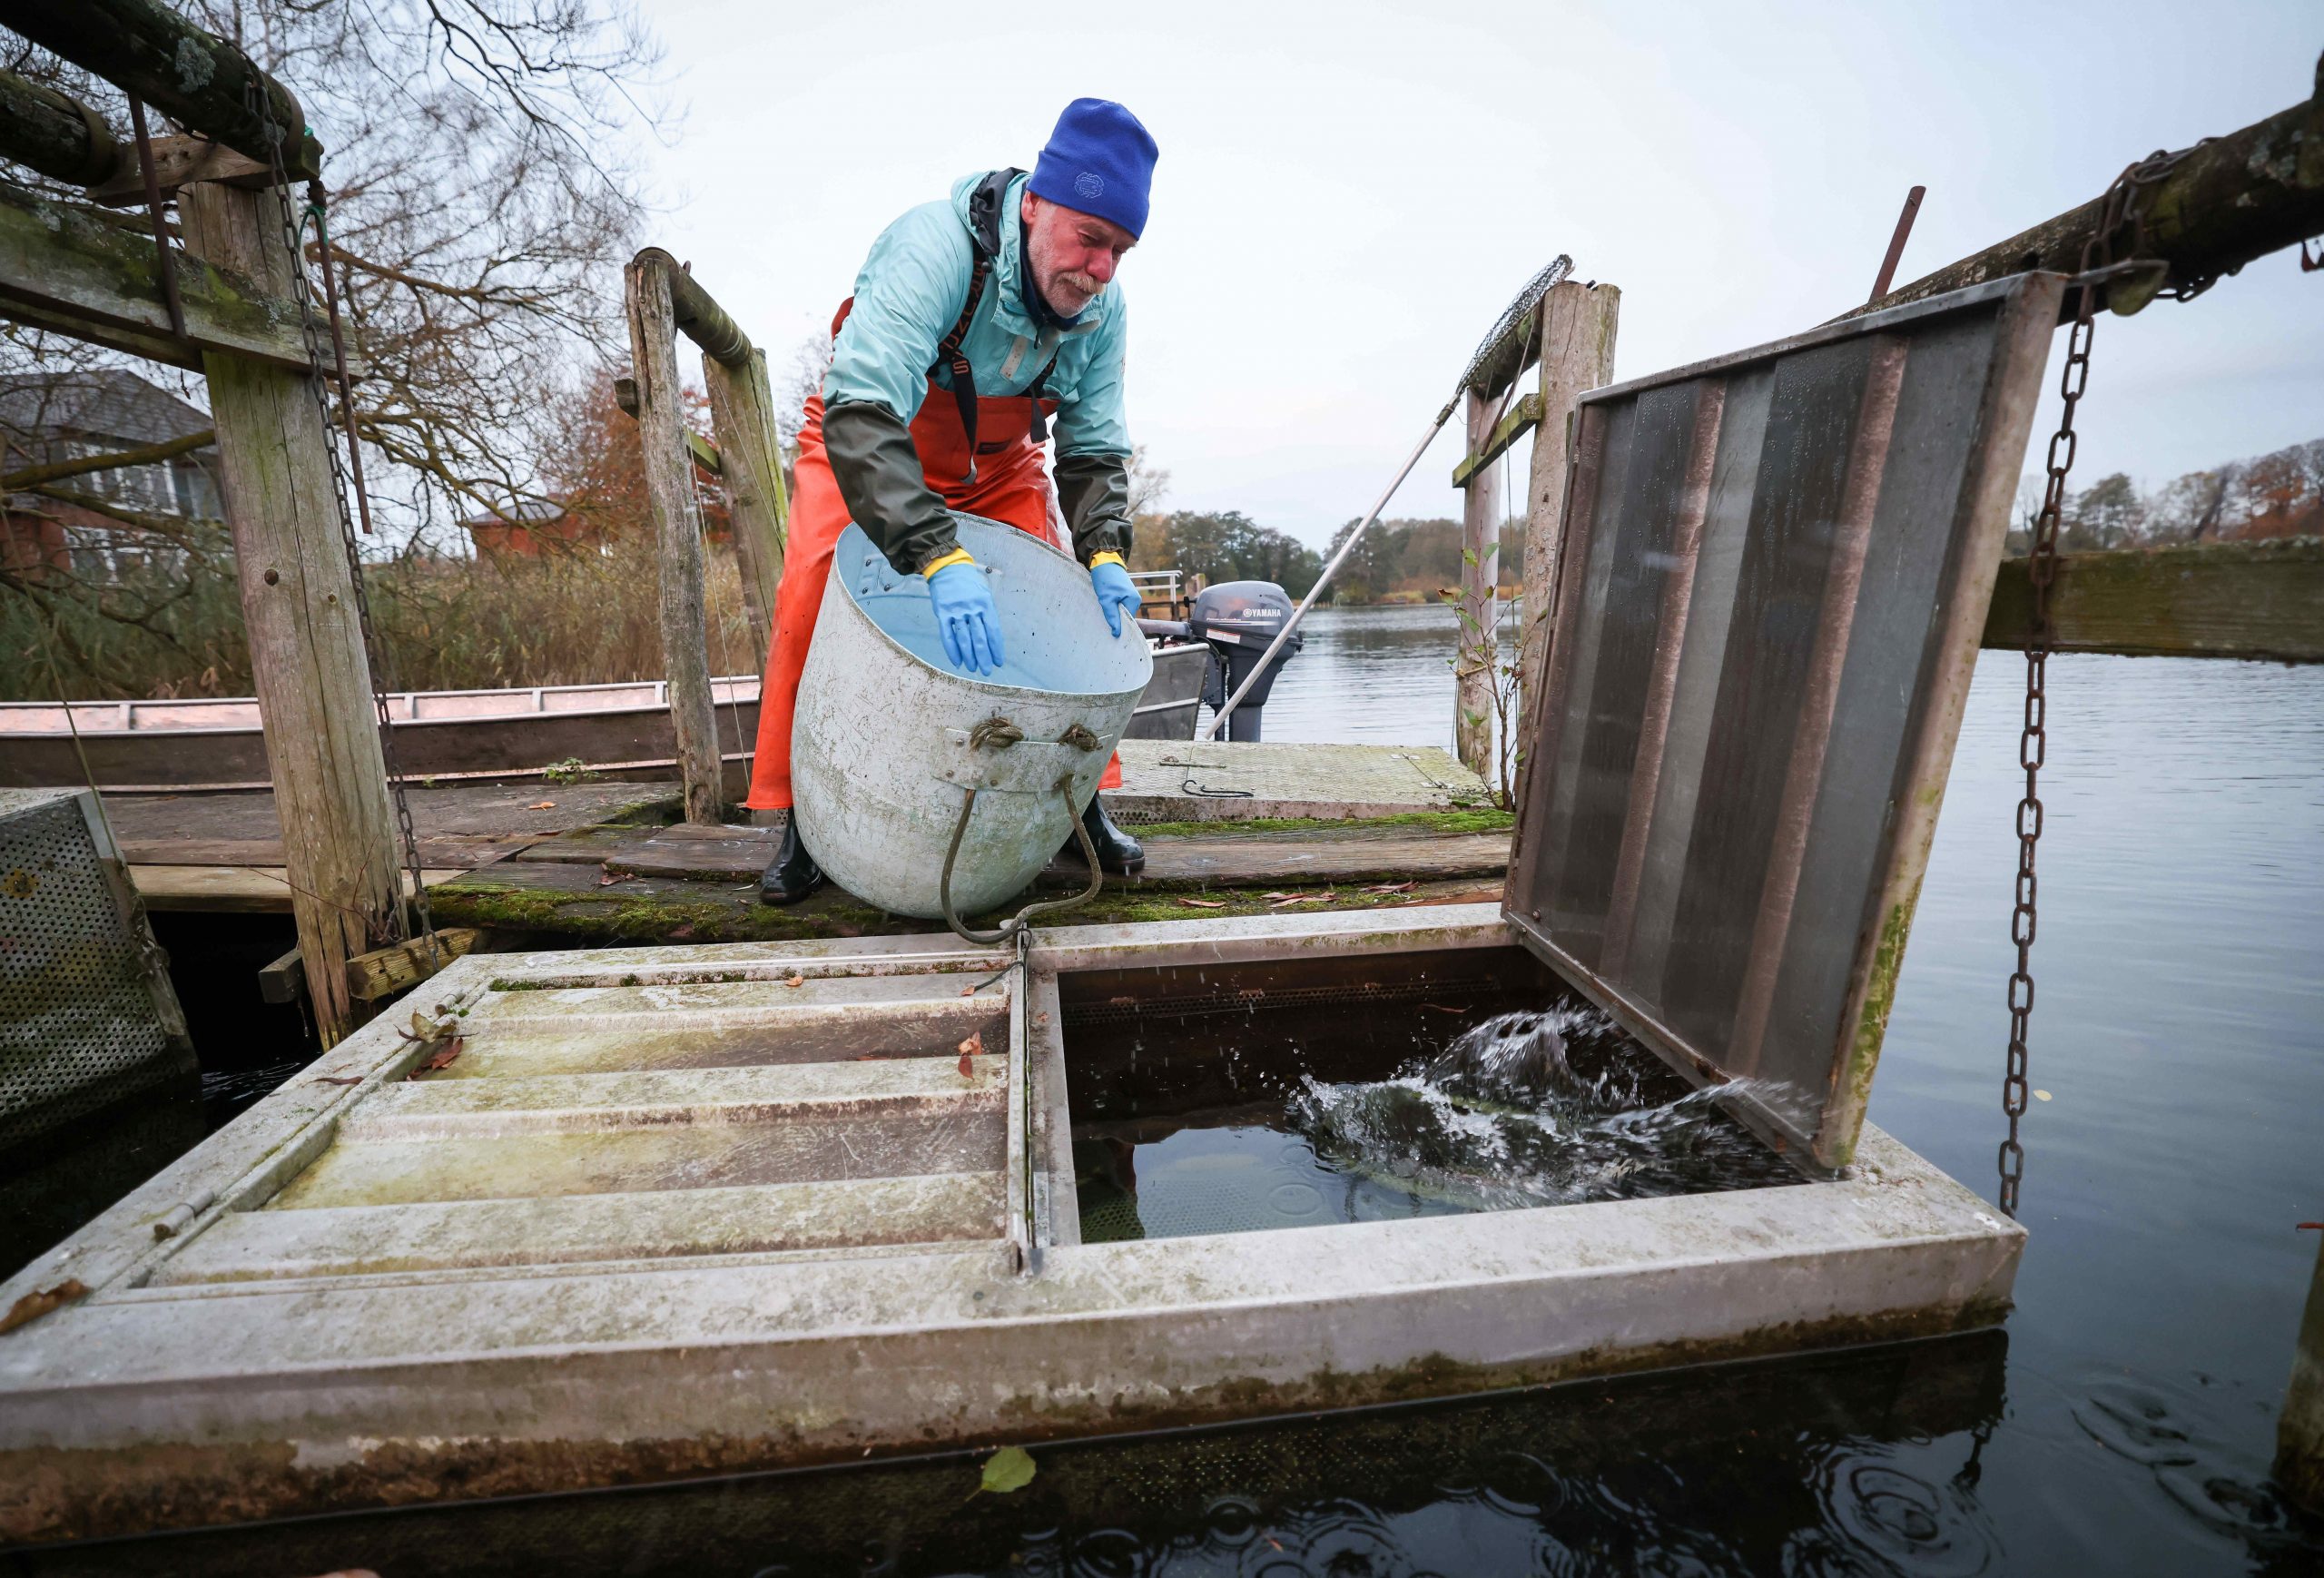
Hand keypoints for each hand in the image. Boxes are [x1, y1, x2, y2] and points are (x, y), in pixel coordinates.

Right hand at [926, 560, 1004, 674]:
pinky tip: (957, 661)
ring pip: (964, 639)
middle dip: (984, 657)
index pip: (993, 631)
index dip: (996, 648)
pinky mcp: (943, 613)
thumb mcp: (984, 594)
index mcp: (986, 604)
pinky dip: (952, 650)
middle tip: (986, 670)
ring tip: (973, 668)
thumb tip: (991, 638)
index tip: (998, 661)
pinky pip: (947, 635)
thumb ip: (987, 614)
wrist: (948, 568)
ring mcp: (957, 611)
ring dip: (969, 656)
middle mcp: (972, 608)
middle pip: (979, 638)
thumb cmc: (969, 583)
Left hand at [1089, 557, 1140, 637]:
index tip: (1110, 633)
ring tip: (1103, 611)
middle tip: (1103, 622)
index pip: (1129, 622)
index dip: (1120, 628)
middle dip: (1116, 620)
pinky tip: (1106, 605)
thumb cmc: (1105, 579)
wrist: (1104, 561)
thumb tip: (1116, 633)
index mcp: (1134, 601)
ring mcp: (1131, 596)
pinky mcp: (1125, 593)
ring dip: (1113, 613)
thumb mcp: (1106, 599)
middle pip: (1126, 617)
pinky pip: (1120, 605)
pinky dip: (1113, 607)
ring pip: (1122, 611)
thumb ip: (1112, 616)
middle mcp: (1135, 599)